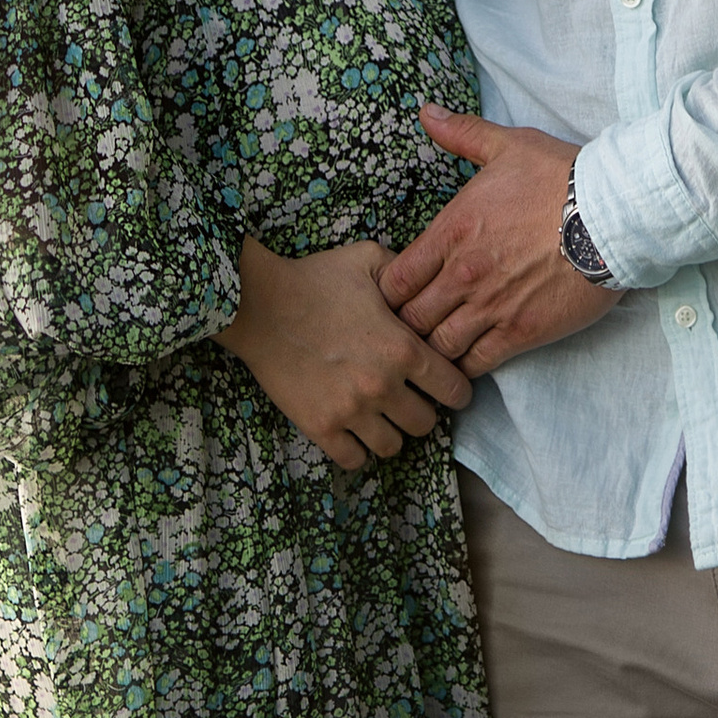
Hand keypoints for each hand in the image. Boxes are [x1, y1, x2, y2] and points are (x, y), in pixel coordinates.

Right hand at [215, 236, 473, 468]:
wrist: (260, 304)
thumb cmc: (316, 278)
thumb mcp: (368, 258)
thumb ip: (406, 270)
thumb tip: (428, 281)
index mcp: (403, 348)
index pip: (454, 389)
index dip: (457, 390)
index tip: (449, 389)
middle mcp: (383, 386)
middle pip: (425, 424)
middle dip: (422, 411)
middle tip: (410, 399)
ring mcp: (351, 412)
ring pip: (393, 447)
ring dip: (391, 432)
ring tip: (381, 415)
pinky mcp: (320, 428)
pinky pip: (355, 459)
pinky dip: (358, 449)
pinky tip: (354, 429)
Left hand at [378, 106, 622, 378]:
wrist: (613, 212)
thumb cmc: (560, 176)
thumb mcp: (508, 145)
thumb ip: (462, 134)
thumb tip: (426, 112)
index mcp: (453, 230)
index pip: (395, 278)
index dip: (387, 292)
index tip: (395, 294)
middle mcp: (463, 273)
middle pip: (409, 320)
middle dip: (403, 327)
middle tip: (407, 329)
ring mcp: (491, 306)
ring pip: (437, 347)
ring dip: (431, 351)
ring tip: (432, 351)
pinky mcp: (521, 332)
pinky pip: (476, 363)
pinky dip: (463, 368)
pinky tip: (463, 363)